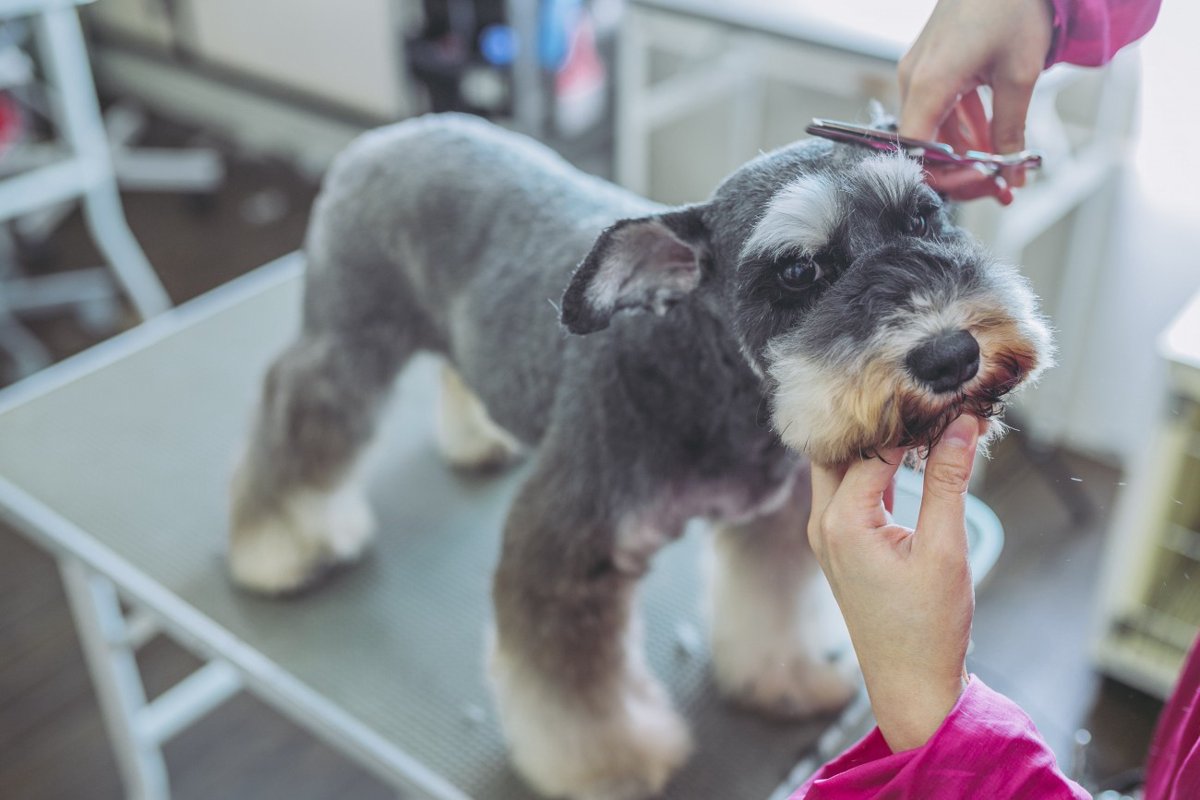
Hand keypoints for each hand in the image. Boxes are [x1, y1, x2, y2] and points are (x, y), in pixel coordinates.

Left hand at [808, 415, 983, 751]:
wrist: (911, 684)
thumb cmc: (928, 628)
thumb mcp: (944, 549)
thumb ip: (948, 480)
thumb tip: (960, 424)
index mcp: (841, 522)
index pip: (870, 447)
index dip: (908, 418)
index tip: (939, 392)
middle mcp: (823, 523)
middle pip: (839, 450)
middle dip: (878, 421)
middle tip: (919, 394)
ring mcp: (828, 535)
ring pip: (842, 468)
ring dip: (877, 444)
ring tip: (921, 416)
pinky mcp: (841, 545)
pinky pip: (851, 491)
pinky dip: (877, 469)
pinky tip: (910, 453)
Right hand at [898, 0, 1054, 203]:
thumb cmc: (1013, 4)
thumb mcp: (1020, 75)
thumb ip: (1010, 130)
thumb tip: (1010, 173)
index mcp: (928, 82)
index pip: (915, 151)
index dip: (944, 177)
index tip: (980, 187)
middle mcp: (914, 79)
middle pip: (924, 145)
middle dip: (960, 171)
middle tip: (998, 185)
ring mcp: (919, 70)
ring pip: (934, 129)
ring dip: (965, 152)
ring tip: (1003, 168)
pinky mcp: (930, 64)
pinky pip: (940, 108)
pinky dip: (964, 128)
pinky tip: (991, 138)